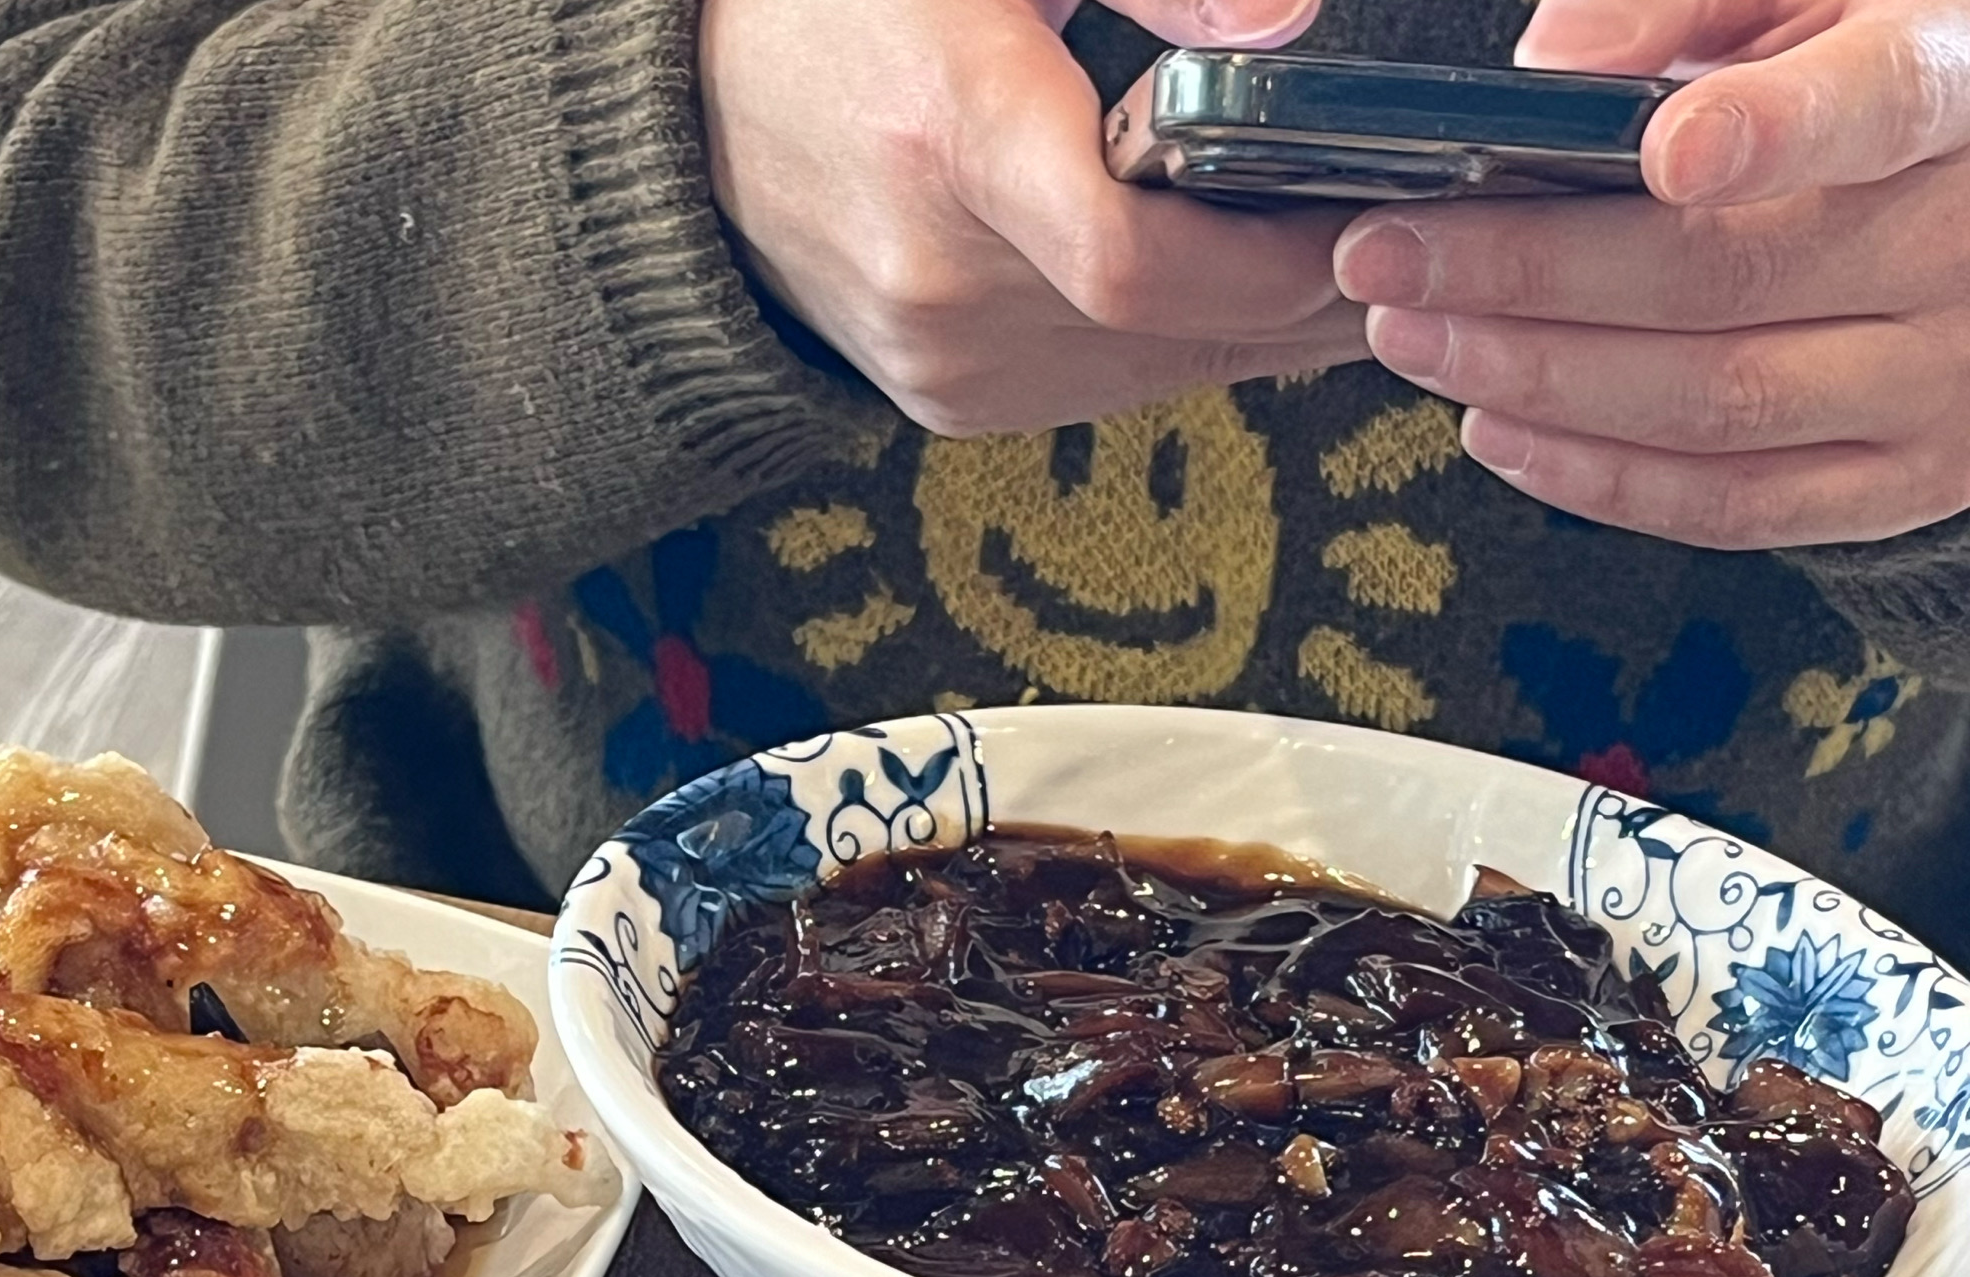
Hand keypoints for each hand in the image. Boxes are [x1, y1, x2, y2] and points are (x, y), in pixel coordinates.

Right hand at [698, 0, 1367, 436]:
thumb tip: (1286, 21)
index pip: (1133, 259)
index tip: (1366, 211)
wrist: (691, 122)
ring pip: (1162, 370)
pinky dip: (1191, 338)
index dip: (1271, 255)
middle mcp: (941, 282)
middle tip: (1423, 232)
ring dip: (1270, 323)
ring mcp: (944, 360)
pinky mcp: (952, 400)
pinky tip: (1247, 285)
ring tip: (1359, 253)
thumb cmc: (835, 9)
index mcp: (950, 142)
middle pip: (1178, 328)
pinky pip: (1113, 385)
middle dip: (1315, 288)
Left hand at [1332, 0, 1969, 548]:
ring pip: (1714, 406)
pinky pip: (1732, 507)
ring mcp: (1938, 387)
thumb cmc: (1886, 86)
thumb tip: (1560, 56)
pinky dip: (1598, 478)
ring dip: (1538, 381)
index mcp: (1962, 97)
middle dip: (1531, 272)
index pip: (1879, 105)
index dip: (1774, 129)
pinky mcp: (1898, 484)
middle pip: (1729, 277)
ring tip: (1415, 339)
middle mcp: (1961, 253)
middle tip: (1390, 256)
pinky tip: (1498, 428)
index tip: (1668, 147)